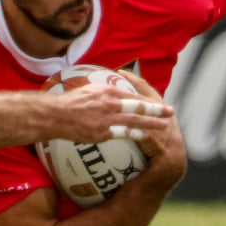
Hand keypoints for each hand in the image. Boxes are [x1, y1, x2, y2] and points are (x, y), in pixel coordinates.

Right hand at [50, 77, 173, 146]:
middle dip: (157, 109)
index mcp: (108, 90)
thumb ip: (104, 90)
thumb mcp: (89, 89)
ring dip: (152, 123)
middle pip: (139, 106)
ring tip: (165, 126)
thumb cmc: (70, 102)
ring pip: (135, 120)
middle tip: (170, 111)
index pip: (133, 94)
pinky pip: (122, 134)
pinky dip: (135, 134)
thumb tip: (114, 89)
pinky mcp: (102, 133)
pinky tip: (145, 136)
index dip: (148, 99)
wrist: (55, 115)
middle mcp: (110, 103)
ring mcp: (106, 119)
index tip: (158, 101)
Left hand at [115, 71, 186, 187]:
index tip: (124, 72)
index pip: (153, 102)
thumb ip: (126, 131)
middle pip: (156, 105)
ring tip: (120, 90)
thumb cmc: (127, 179)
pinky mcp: (168, 158)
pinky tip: (121, 116)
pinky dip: (135, 126)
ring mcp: (174, 148)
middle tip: (122, 74)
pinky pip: (149, 137)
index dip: (139, 86)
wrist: (139, 201)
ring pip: (153, 118)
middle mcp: (173, 136)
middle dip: (139, 88)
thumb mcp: (128, 149)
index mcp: (166, 131)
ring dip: (136, 103)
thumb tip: (110, 115)